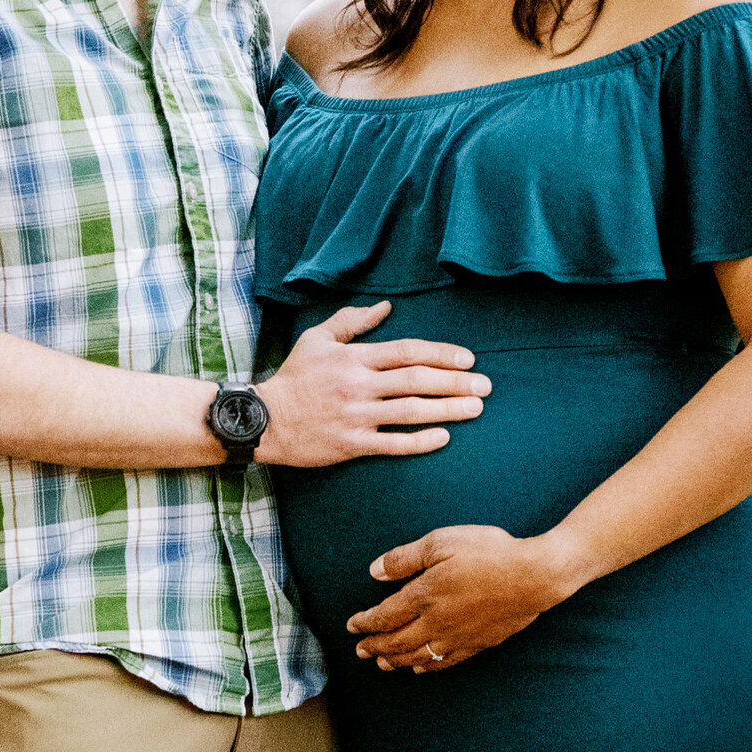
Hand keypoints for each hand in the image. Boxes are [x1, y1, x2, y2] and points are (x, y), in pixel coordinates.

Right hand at [257, 302, 489, 467]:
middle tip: (486, 385)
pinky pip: (393, 444)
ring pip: (410, 412)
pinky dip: (420, 441)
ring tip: (476, 408)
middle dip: (455, 382)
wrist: (266, 420)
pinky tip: (444, 437)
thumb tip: (385, 307)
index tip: (467, 358)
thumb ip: (352, 321)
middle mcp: (358, 386)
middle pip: (416, 381)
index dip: (441, 354)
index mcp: (354, 358)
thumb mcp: (317, 339)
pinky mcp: (352, 445)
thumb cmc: (294, 377)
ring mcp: (356, 417)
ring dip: (448, 410)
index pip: (407, 352)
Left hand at [346, 525, 574, 671]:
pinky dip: (426, 666)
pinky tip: (420, 667)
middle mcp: (436, 622)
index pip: (385, 616)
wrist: (534, 577)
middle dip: (374, 647)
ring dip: (395, 661)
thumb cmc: (489, 553)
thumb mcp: (442, 542)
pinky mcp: (477, 644)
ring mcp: (457, 637)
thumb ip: (405, 558)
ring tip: (381, 664)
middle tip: (359, 651)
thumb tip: (374, 571)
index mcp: (424, 595)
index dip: (365, 623)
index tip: (351, 626)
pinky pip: (444, 661)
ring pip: (417, 656)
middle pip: (396, 641)